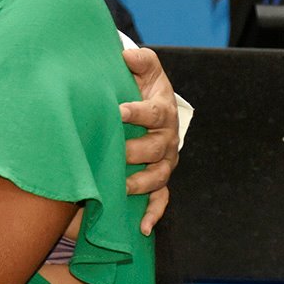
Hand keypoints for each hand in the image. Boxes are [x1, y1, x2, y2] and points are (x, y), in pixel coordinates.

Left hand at [119, 47, 179, 234]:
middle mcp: (167, 140)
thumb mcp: (144, 69)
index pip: (153, 112)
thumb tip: (126, 55)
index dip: (137, 112)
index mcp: (163, 112)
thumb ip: (139, 60)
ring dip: (141, 183)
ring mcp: (164, 163)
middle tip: (116, 152)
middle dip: (136, 151)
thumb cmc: (142, 86)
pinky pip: (161, 201)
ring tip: (122, 186)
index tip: (118, 110)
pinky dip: (153, 214)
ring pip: (158, 177)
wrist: (148, 106)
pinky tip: (142, 228)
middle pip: (156, 148)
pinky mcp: (159, 181)